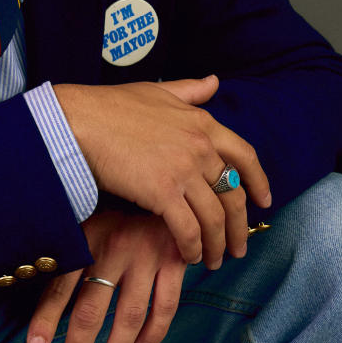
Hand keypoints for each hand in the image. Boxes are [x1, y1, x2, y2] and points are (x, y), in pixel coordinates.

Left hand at [26, 211, 186, 342]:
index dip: (46, 320)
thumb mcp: (84, 211)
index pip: (60, 287)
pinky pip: (166, 304)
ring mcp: (147, 256)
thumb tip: (29, 272)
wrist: (162, 171)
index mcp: (86, 237)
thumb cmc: (114, 198)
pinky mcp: (175, 259)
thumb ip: (66, 244)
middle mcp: (114, 249)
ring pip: (129, 316)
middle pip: (91, 310)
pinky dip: (155, 331)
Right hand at [53, 75, 270, 267]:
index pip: (245, 156)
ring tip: (214, 260)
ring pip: (214, 217)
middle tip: (238, 247)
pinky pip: (189, 229)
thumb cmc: (108, 106)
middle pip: (233, 194)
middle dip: (239, 227)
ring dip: (217, 244)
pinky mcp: (162, 193)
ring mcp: (183, 170)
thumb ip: (189, 90)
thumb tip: (213, 82)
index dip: (258, 182)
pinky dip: (193, 247)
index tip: (264, 201)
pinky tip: (190, 257)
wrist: (77, 121)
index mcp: (202, 122)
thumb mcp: (157, 91)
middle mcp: (200, 146)